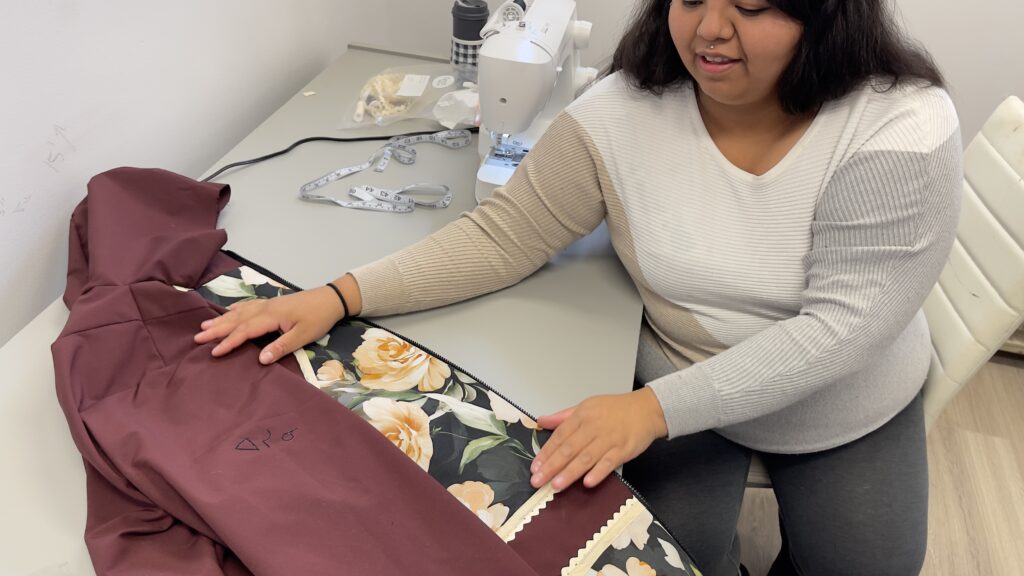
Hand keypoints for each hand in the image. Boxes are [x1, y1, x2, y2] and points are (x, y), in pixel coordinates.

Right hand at [194, 285, 344, 363]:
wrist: (331, 298)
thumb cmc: (319, 318)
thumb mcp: (303, 336)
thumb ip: (281, 347)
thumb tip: (260, 360)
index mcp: (271, 317)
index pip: (245, 331)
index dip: (229, 342)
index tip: (214, 351)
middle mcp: (266, 308)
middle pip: (237, 319)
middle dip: (217, 328)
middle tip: (197, 337)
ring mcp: (268, 304)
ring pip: (240, 311)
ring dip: (222, 319)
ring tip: (205, 324)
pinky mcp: (273, 303)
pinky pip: (248, 306)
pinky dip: (236, 309)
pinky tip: (229, 311)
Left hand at [531, 388, 667, 490]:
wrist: (647, 409)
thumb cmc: (616, 409)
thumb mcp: (587, 406)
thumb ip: (563, 416)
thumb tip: (541, 421)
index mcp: (582, 416)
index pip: (559, 436)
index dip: (546, 452)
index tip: (535, 466)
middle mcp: (593, 427)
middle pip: (569, 449)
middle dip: (552, 466)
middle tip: (538, 480)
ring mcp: (609, 439)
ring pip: (586, 458)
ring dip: (570, 472)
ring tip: (556, 485)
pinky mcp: (624, 449)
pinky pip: (609, 463)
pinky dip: (598, 472)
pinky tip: (587, 482)